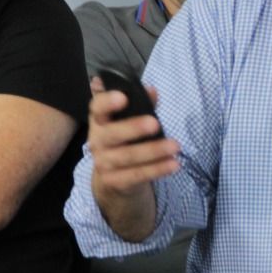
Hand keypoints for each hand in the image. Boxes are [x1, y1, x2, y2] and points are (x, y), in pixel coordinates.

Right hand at [88, 78, 180, 197]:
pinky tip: (173, 164)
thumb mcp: (131, 121)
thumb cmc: (126, 141)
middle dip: (133, 128)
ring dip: (153, 151)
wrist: (115, 179)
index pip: (97, 107)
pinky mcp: (113, 181)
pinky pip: (136, 175)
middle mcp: (97, 141)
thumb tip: (152, 91)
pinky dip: (156, 170)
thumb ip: (142, 104)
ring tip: (175, 146)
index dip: (107, 102)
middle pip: (111, 134)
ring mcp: (103, 162)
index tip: (123, 97)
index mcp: (100, 121)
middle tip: (155, 124)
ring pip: (127, 156)